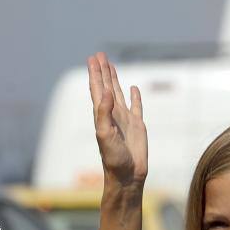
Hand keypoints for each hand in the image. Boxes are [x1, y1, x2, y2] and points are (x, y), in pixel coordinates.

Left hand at [87, 52, 147, 187]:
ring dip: (115, 79)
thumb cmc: (113, 158)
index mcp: (102, 115)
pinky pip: (136, 106)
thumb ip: (103, 113)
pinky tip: (133, 88)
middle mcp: (112, 114)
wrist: (127, 175)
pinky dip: (135, 97)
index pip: (97, 89)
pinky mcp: (137, 125)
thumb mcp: (104, 135)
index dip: (95, 74)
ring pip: (119, 93)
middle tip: (99, 55)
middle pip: (106, 87)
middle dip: (103, 71)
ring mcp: (125, 119)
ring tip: (110, 65)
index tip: (92, 58)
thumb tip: (106, 91)